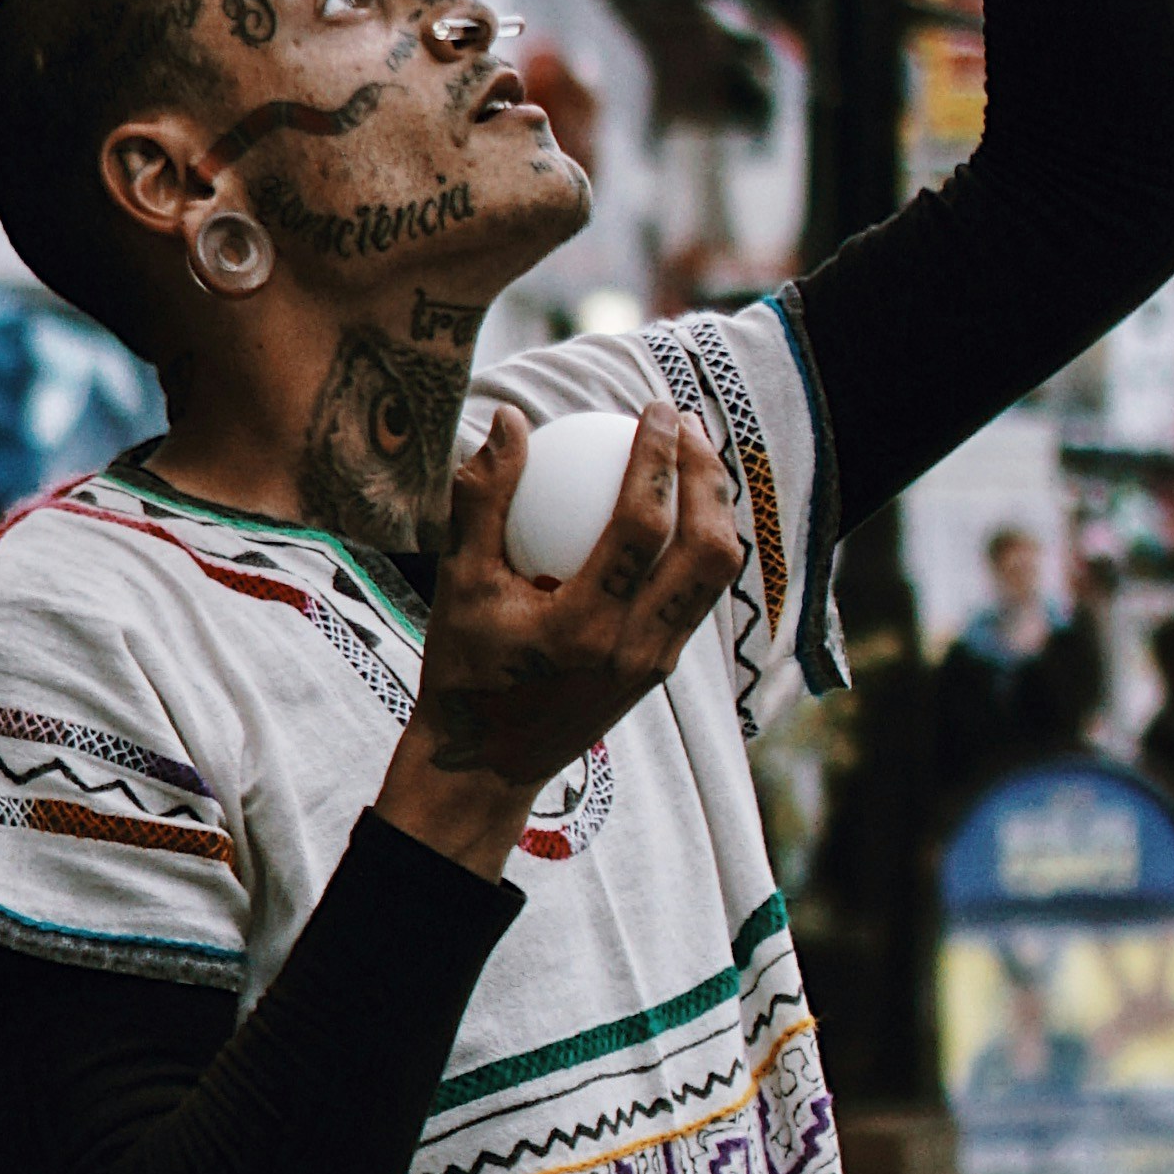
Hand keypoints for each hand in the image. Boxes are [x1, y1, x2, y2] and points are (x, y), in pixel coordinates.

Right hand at [377, 406, 744, 878]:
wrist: (486, 763)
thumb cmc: (463, 668)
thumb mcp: (457, 583)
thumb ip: (481, 499)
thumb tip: (511, 420)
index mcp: (581, 628)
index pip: (642, 526)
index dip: (658, 458)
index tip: (654, 411)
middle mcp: (632, 649)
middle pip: (707, 550)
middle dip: (709, 477)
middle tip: (689, 427)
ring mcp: (655, 663)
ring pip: (716, 575)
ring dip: (716, 510)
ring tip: (694, 460)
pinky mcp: (661, 668)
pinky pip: (699, 595)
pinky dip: (701, 544)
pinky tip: (678, 508)